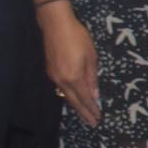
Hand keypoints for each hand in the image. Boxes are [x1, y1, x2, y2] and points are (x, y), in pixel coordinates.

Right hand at [40, 3, 99, 123]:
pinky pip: (61, 88)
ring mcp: (54, 76)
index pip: (84, 99)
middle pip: (74, 101)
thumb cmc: (77, 37)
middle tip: (92, 123)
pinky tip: (73, 98)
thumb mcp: (91, 56)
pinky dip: (69, 96)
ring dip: (76, 106)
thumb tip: (94, 95)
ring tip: (84, 114)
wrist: (55, 24)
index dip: (91, 109)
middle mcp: (62, 81)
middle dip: (83, 113)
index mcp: (74, 77)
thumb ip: (92, 77)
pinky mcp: (50, 71)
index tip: (97, 119)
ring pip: (66, 95)